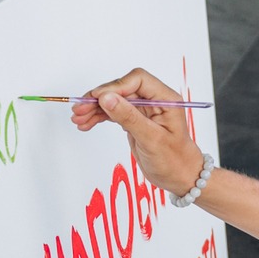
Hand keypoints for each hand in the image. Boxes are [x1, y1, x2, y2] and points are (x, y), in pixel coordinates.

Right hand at [71, 69, 204, 195]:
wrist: (180, 177)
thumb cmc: (174, 160)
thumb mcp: (151, 139)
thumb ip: (129, 117)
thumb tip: (106, 98)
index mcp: (165, 99)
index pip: (137, 80)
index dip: (115, 86)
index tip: (97, 98)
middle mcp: (155, 101)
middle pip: (122, 89)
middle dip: (99, 98)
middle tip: (79, 109)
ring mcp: (143, 110)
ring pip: (114, 100)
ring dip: (95, 108)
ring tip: (78, 119)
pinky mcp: (134, 120)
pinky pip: (114, 112)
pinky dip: (99, 117)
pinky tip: (86, 123)